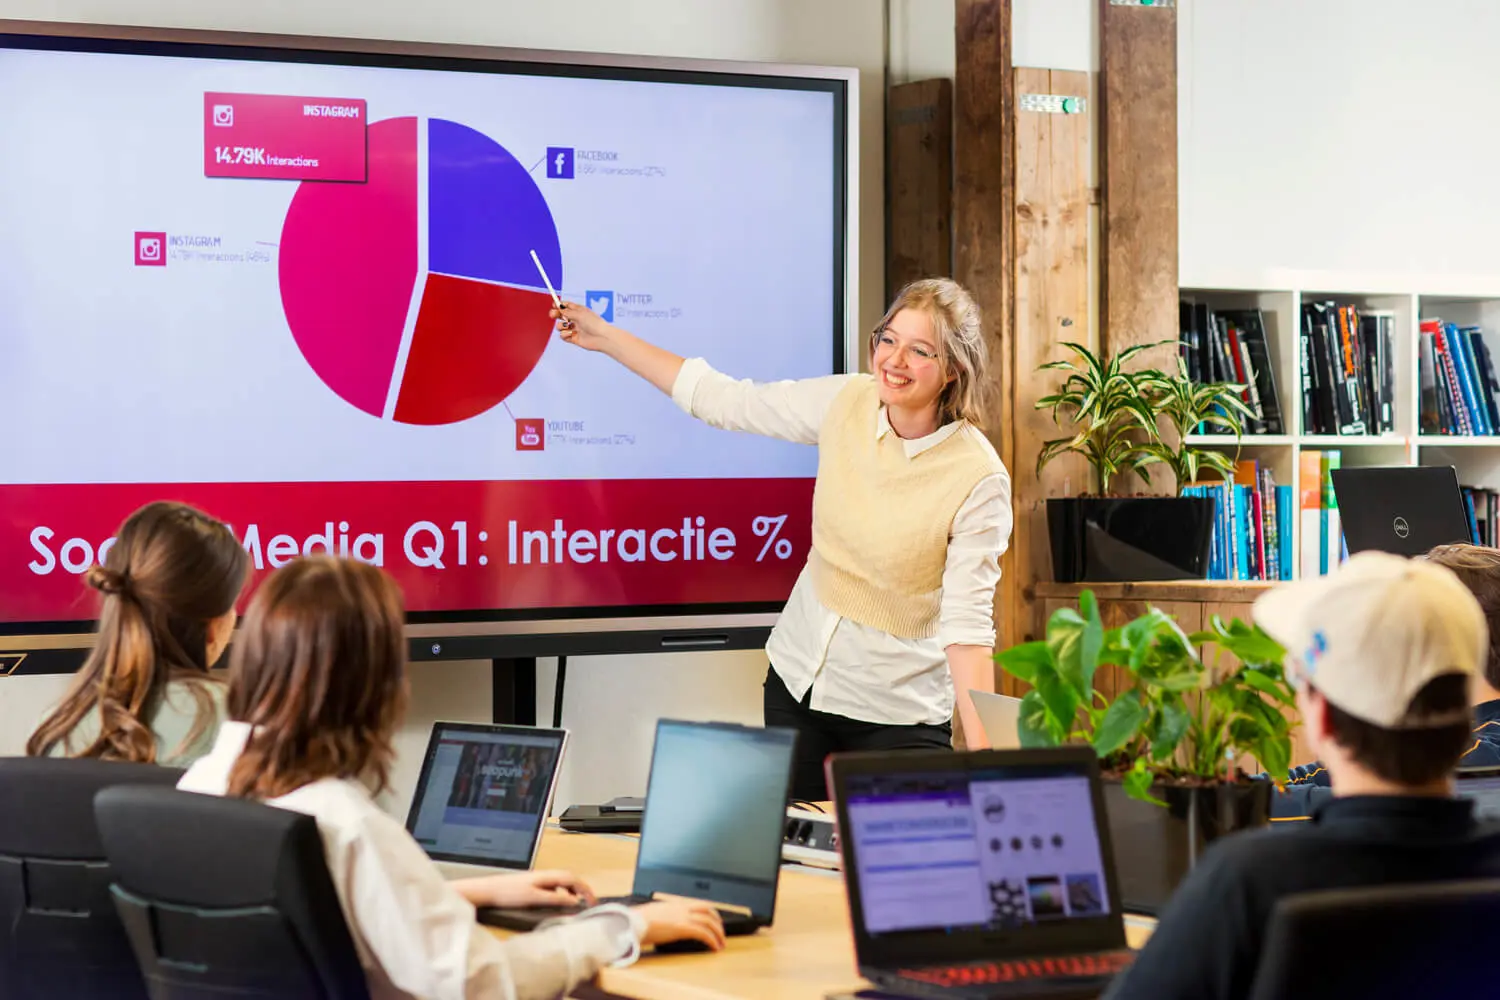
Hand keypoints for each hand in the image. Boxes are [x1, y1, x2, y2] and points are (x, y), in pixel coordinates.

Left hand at [455, 869, 596, 908]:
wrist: (488, 890)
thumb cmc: (508, 893)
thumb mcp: (534, 898)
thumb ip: (555, 899)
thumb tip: (574, 901)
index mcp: (547, 876)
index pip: (573, 878)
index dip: (585, 889)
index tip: (592, 901)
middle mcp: (545, 875)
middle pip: (570, 878)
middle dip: (582, 889)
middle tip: (589, 902)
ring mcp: (539, 879)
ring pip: (562, 881)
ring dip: (573, 890)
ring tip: (578, 903)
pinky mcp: (533, 884)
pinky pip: (555, 886)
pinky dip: (563, 892)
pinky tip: (560, 901)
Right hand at [551, 300, 614, 352]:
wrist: (601, 337)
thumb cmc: (594, 323)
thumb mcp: (579, 314)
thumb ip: (567, 311)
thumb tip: (559, 308)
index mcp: (579, 311)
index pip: (566, 306)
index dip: (559, 305)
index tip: (553, 304)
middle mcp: (576, 319)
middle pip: (561, 315)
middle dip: (555, 314)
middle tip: (552, 314)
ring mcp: (574, 328)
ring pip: (560, 326)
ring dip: (561, 325)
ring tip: (567, 326)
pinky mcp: (573, 338)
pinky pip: (563, 335)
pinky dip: (565, 334)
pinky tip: (572, 334)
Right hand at [633, 900, 726, 951]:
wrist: (634, 922)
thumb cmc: (638, 920)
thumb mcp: (654, 913)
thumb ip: (663, 915)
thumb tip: (663, 921)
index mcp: (676, 904)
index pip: (699, 904)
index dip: (710, 912)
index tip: (715, 920)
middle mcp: (682, 908)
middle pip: (708, 911)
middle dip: (718, 922)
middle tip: (721, 933)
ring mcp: (683, 917)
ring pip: (709, 922)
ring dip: (718, 933)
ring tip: (721, 944)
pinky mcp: (683, 928)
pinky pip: (704, 933)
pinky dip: (712, 940)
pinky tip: (714, 948)